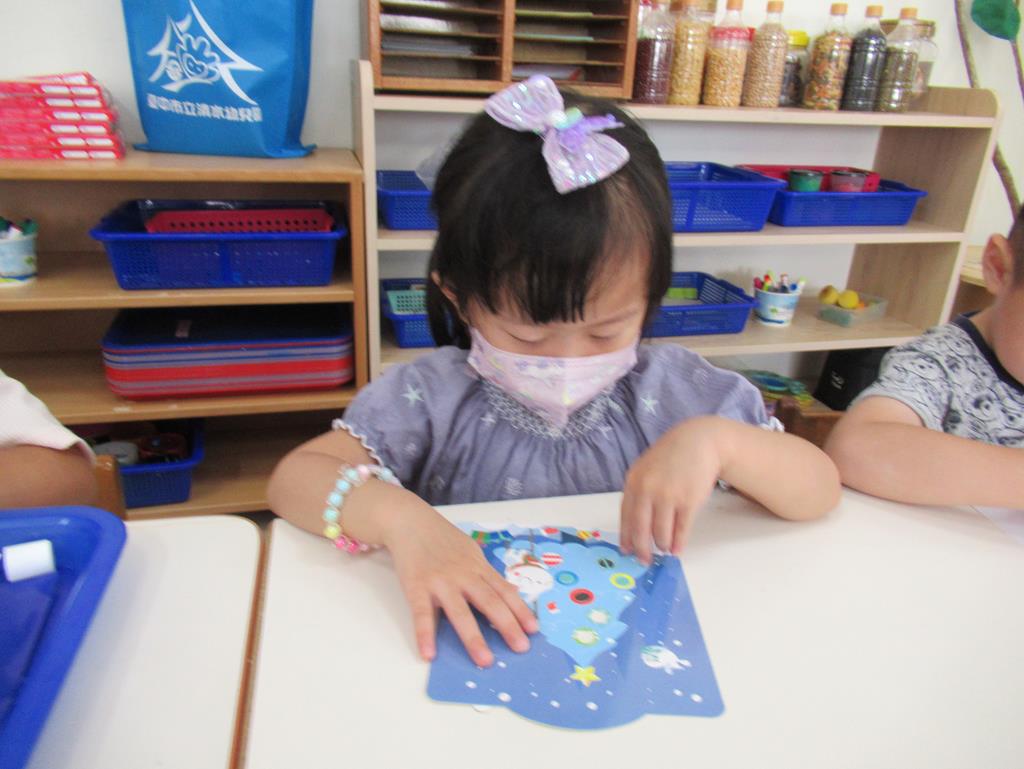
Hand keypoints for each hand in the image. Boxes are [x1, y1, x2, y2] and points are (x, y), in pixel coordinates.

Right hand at [384, 505, 538, 666]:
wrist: (409, 521)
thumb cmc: (441, 539)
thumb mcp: (470, 551)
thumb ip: (485, 573)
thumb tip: (509, 591)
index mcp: (478, 567)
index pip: (504, 591)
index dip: (520, 610)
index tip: (534, 630)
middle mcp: (463, 575)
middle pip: (489, 602)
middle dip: (506, 625)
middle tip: (521, 648)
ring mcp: (440, 581)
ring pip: (460, 612)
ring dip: (473, 637)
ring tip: (484, 660)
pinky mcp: (416, 587)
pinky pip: (422, 614)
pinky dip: (425, 635)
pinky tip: (429, 654)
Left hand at [620, 416, 733, 562]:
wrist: (699, 442)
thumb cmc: (671, 457)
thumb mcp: (646, 469)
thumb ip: (639, 492)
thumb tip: (635, 524)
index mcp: (634, 481)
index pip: (626, 516)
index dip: (626, 537)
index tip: (627, 551)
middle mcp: (648, 490)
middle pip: (640, 529)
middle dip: (642, 549)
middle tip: (644, 560)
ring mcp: (669, 496)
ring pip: (661, 533)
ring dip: (662, 545)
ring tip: (664, 548)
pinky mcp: (689, 501)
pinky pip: (681, 530)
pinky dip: (678, 543)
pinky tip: (677, 550)